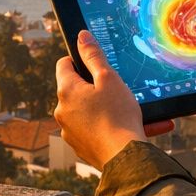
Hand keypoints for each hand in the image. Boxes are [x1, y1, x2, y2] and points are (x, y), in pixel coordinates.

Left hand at [55, 31, 166, 170]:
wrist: (125, 159)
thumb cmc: (118, 116)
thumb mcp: (109, 78)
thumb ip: (94, 56)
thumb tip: (82, 36)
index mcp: (66, 91)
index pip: (64, 64)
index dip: (80, 59)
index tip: (96, 64)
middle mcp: (62, 111)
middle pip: (77, 89)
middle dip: (97, 87)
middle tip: (118, 88)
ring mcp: (71, 131)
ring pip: (89, 111)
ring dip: (106, 108)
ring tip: (132, 111)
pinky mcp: (82, 147)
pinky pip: (96, 130)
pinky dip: (110, 126)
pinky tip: (133, 127)